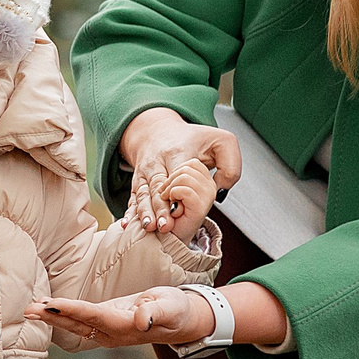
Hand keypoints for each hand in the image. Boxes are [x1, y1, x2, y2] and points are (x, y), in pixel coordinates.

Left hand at [28, 286, 209, 349]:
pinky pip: (79, 322)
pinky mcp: (105, 325)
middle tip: (27, 310)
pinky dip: (61, 316)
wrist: (181, 320)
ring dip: (52, 318)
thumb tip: (142, 320)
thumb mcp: (171, 307)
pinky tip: (47, 309)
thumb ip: (156, 313)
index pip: (93, 316)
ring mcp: (107, 332)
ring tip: (30, 309)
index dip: (71, 310)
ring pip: (75, 325)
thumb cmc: (176, 310)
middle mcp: (112, 333)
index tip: (51, 305)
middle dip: (52, 317)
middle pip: (77, 324)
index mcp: (125, 326)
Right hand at [119, 109, 242, 237]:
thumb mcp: (221, 143)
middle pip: (157, 187)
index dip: (177, 192)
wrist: (159, 130)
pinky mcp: (137, 181)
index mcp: (178, 153)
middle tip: (164, 226)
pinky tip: (128, 225)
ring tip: (149, 228)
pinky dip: (130, 212)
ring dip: (144, 212)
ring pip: (142, 194)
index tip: (179, 211)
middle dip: (159, 208)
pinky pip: (133, 198)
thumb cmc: (195, 140)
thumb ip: (230, 166)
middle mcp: (157, 162)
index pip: (178, 175)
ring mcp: (144, 172)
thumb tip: (221, 191)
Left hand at [153, 158, 218, 238]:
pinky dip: (173, 196)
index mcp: (206, 179)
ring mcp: (208, 196)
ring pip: (185, 176)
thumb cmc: (169, 210)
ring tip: (171, 201)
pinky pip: (184, 190)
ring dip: (170, 189)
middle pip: (188, 166)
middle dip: (171, 179)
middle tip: (169, 196)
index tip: (172, 188)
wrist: (167, 235)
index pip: (192, 163)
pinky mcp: (200, 206)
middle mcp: (210, 187)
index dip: (176, 172)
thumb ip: (180, 173)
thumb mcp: (173, 185)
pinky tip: (173, 206)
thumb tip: (182, 165)